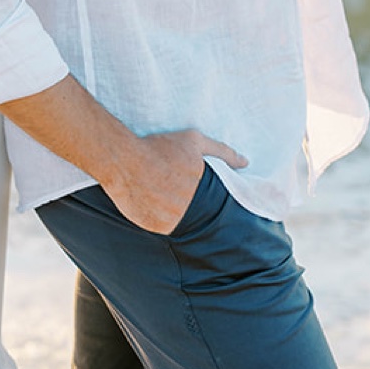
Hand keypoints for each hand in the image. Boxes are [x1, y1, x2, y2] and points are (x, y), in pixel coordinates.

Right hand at [103, 128, 246, 234]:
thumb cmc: (159, 148)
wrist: (124, 160)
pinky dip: (159, 218)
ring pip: (180, 222)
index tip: (192, 189)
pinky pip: (162, 226)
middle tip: (172, 189)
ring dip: (174, 213)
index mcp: (202, 191)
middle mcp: (189, 210)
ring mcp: (171, 221)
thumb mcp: (194, 141)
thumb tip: (245, 163)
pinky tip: (151, 202)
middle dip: (187, 204)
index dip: (204, 197)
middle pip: (195, 213)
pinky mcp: (153, 227)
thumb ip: (222, 152)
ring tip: (161, 195)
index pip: (213, 204)